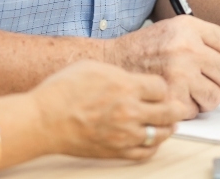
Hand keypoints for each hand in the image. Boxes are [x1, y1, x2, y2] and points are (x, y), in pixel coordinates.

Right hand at [30, 61, 183, 159]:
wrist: (43, 120)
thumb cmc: (62, 91)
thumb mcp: (93, 67)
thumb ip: (120, 73)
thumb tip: (134, 79)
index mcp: (126, 86)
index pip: (162, 88)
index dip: (161, 87)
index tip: (157, 89)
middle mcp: (130, 111)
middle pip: (170, 111)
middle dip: (175, 107)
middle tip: (176, 106)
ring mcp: (125, 134)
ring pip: (161, 134)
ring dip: (166, 127)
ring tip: (165, 123)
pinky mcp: (116, 151)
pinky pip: (146, 152)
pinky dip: (153, 146)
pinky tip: (150, 139)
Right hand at [105, 15, 219, 118]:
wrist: (111, 61)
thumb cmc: (143, 48)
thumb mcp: (173, 28)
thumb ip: (202, 39)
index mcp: (188, 27)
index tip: (215, 63)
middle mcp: (186, 47)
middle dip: (219, 82)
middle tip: (204, 82)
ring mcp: (179, 73)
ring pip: (215, 96)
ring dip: (205, 98)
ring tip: (189, 91)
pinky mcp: (170, 96)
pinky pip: (194, 110)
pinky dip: (186, 109)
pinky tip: (173, 97)